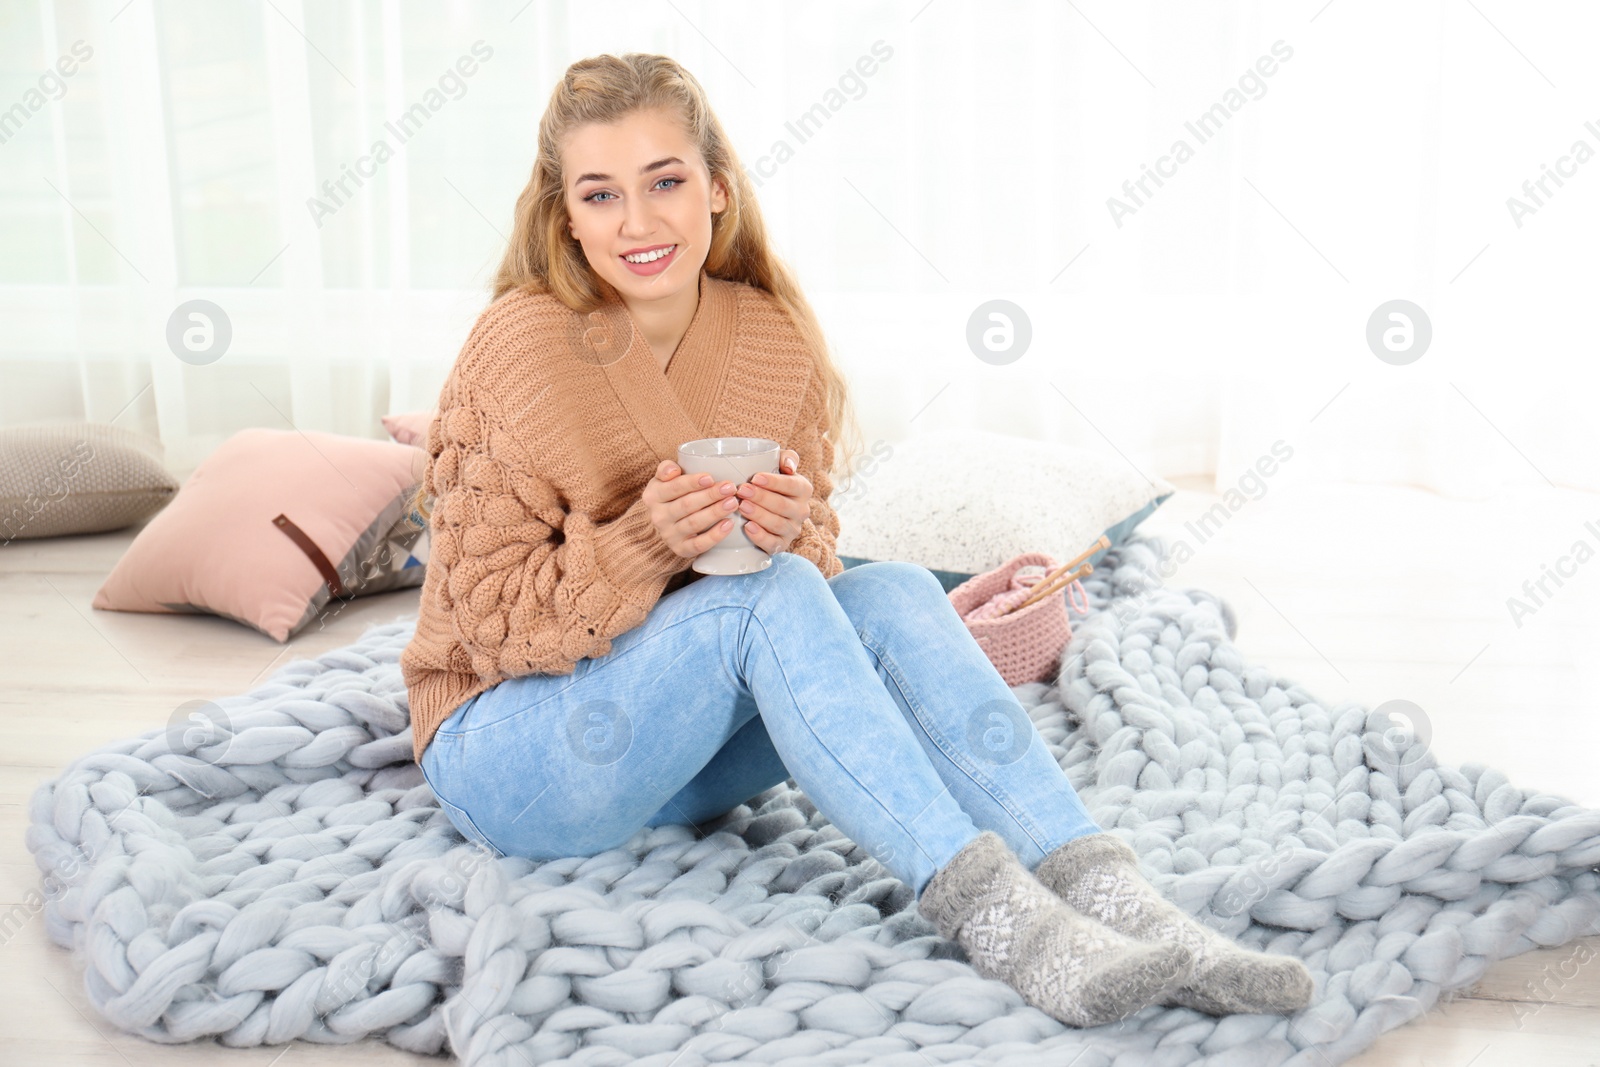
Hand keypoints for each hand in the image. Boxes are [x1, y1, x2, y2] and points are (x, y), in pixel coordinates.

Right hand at [640, 449, 808, 560]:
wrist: (668, 524)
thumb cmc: (672, 494)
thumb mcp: (664, 479)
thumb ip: (666, 469)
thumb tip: (673, 470)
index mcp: (653, 496)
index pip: (673, 487)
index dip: (692, 483)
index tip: (711, 477)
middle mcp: (658, 517)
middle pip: (686, 505)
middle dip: (710, 496)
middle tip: (730, 488)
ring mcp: (669, 535)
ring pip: (694, 523)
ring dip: (715, 512)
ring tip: (733, 503)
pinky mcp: (682, 549)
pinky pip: (699, 544)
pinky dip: (715, 535)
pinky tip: (728, 524)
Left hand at [729, 449, 809, 555]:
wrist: (766, 509)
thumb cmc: (770, 484)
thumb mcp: (778, 466)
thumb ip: (786, 458)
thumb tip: (789, 466)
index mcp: (803, 489)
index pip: (792, 485)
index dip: (774, 482)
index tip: (754, 477)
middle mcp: (802, 511)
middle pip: (782, 505)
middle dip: (761, 497)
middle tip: (742, 490)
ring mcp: (792, 530)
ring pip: (777, 524)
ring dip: (759, 515)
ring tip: (742, 507)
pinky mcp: (781, 545)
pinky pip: (772, 543)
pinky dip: (760, 536)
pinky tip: (748, 527)